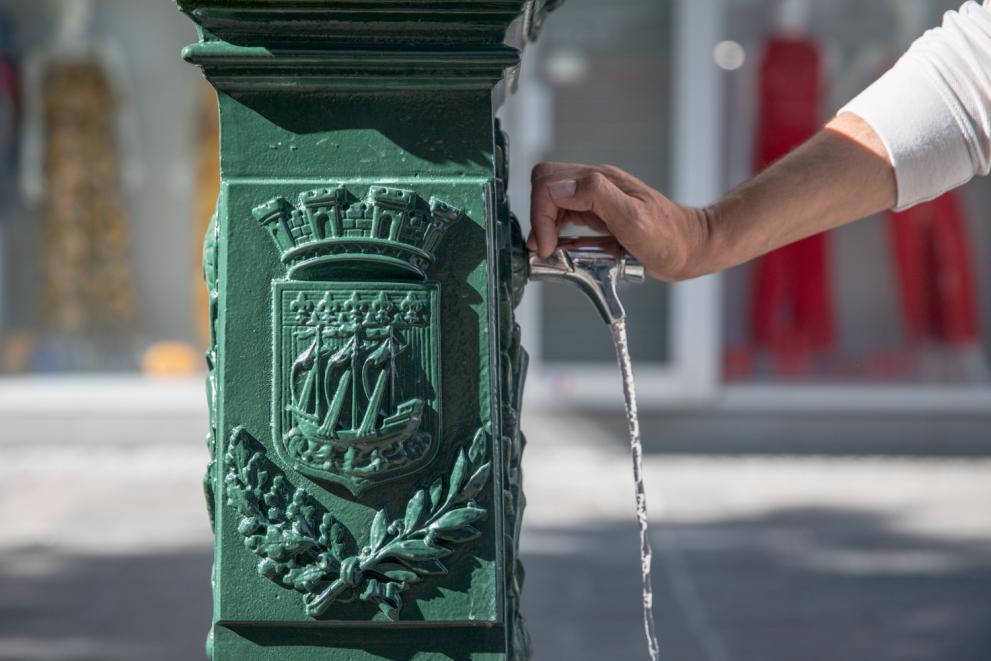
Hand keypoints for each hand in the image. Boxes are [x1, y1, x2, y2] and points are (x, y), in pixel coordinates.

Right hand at [527, 162, 711, 281]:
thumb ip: (596, 196)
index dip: (541, 216)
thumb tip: (558, 188)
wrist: (691, 248)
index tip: (547, 247)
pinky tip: (561, 250)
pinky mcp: (599, 214)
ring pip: (552, 200)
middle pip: (546, 185)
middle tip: (544, 249)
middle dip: (538, 218)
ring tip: (550, 252)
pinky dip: (556, 233)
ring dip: (545, 226)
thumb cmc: (668, 238)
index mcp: (601, 181)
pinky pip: (566, 216)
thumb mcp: (633, 218)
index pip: (549, 184)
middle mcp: (596, 184)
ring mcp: (598, 198)